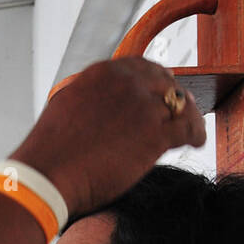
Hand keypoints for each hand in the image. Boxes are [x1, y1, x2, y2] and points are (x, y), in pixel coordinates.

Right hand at [8, 58, 206, 217]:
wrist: (47, 175)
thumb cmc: (50, 151)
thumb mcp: (66, 105)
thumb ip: (90, 97)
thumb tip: (104, 105)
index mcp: (104, 72)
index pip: (143, 68)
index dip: (158, 81)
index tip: (163, 90)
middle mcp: (127, 83)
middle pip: (166, 84)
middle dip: (175, 98)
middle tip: (181, 111)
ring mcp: (144, 107)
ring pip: (181, 106)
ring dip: (189, 117)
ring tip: (193, 130)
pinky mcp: (155, 135)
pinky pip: (189, 129)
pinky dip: (196, 135)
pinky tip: (196, 142)